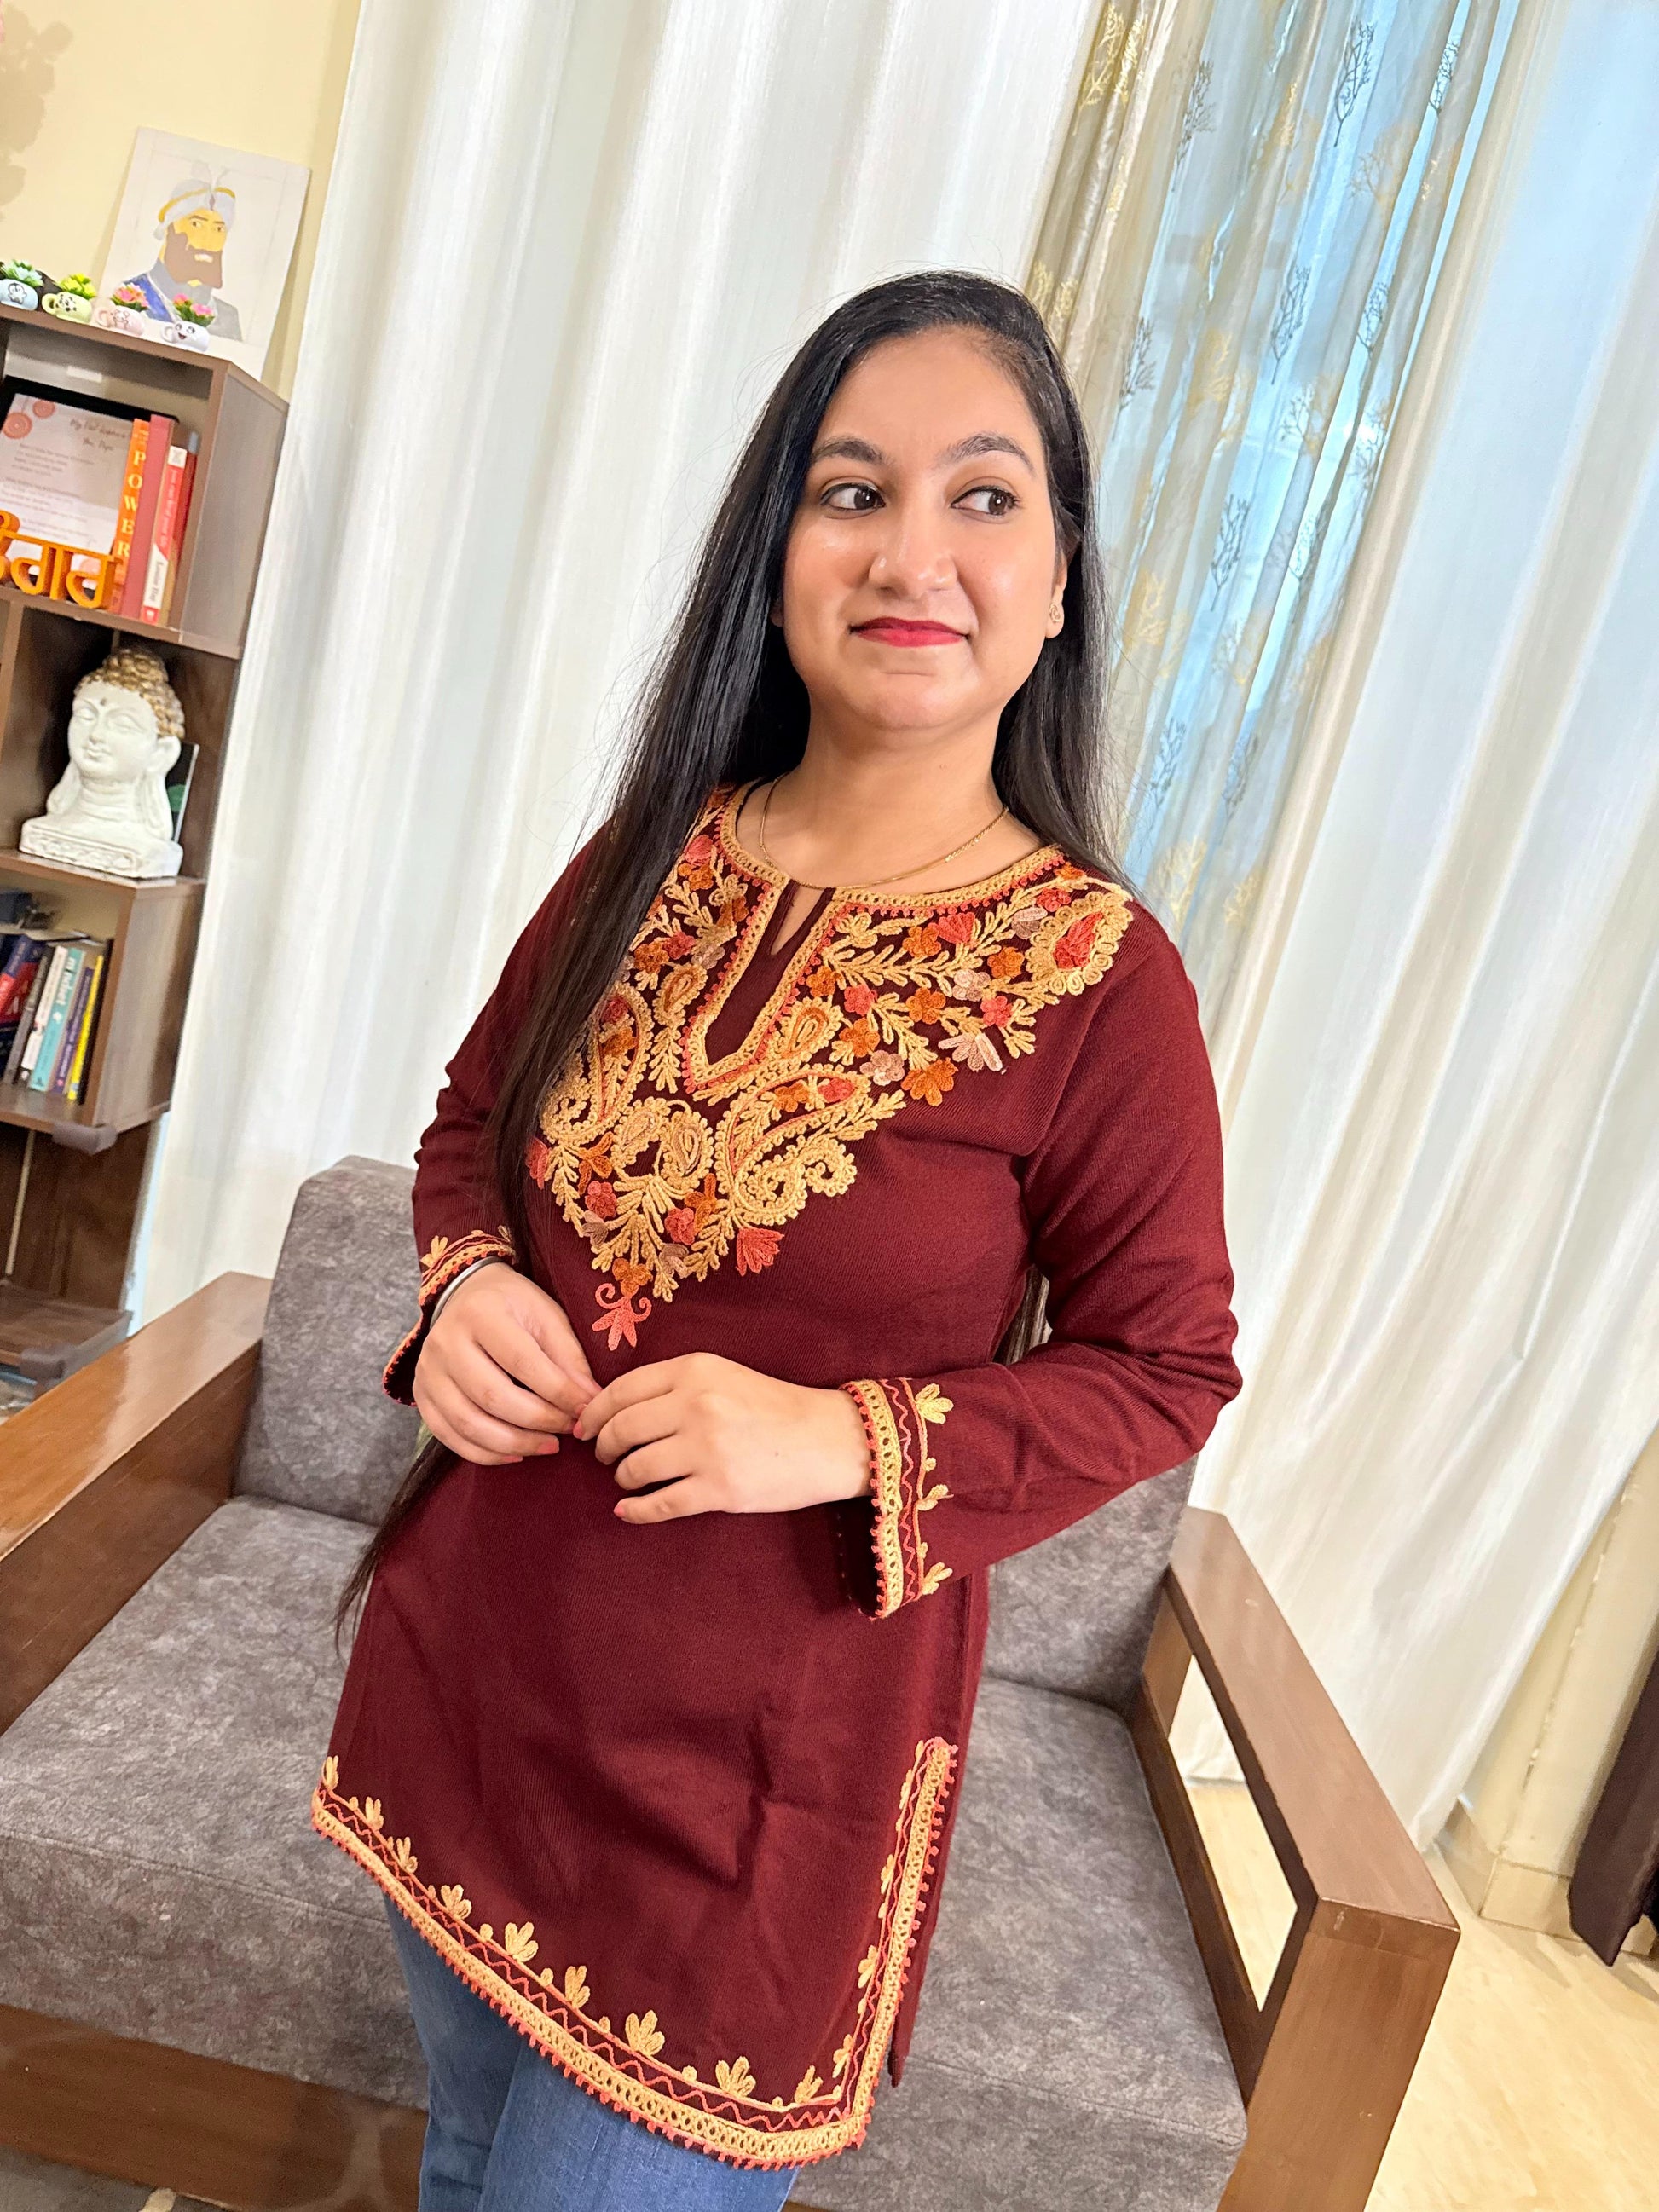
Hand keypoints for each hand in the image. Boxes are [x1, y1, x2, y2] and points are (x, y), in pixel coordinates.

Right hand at [414, 1262, 596, 1465]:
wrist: (466, 1295)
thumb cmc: (514, 1307)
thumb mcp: (547, 1316)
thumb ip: (569, 1358)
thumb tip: (589, 1403)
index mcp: (481, 1312)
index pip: (522, 1362)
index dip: (558, 1392)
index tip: (587, 1410)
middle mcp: (446, 1341)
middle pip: (492, 1396)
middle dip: (538, 1421)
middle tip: (569, 1431)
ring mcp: (428, 1370)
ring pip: (468, 1423)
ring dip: (514, 1444)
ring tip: (549, 1446)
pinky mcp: (422, 1394)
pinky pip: (450, 1436)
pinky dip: (485, 1453)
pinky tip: (516, 1454)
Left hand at [573, 1353, 871, 1523]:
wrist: (829, 1440)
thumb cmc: (774, 1407)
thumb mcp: (723, 1375)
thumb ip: (673, 1385)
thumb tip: (612, 1411)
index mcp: (695, 1370)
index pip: (621, 1390)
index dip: (594, 1413)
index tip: (585, 1428)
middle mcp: (696, 1405)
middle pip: (621, 1430)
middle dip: (603, 1448)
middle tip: (604, 1457)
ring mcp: (707, 1449)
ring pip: (634, 1468)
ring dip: (622, 1478)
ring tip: (627, 1479)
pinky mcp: (719, 1489)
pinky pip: (658, 1504)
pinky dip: (635, 1510)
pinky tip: (628, 1510)